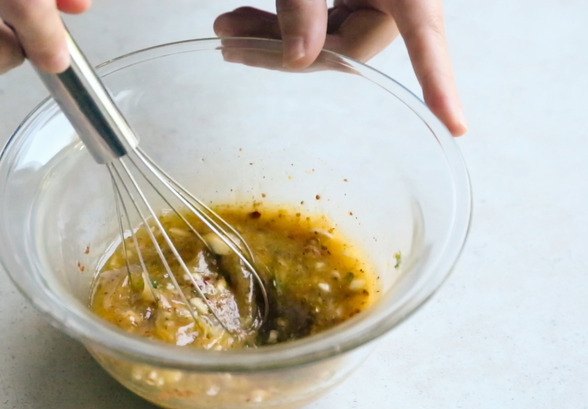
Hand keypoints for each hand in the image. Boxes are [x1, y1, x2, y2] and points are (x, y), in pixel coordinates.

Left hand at [214, 0, 466, 135]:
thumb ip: (301, 2)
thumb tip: (300, 61)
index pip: (425, 37)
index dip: (440, 82)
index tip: (457, 123)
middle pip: (350, 44)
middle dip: (285, 51)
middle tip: (228, 41)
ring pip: (330, 35)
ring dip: (275, 38)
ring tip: (224, 29)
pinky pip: (325, 17)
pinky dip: (286, 21)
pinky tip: (246, 20)